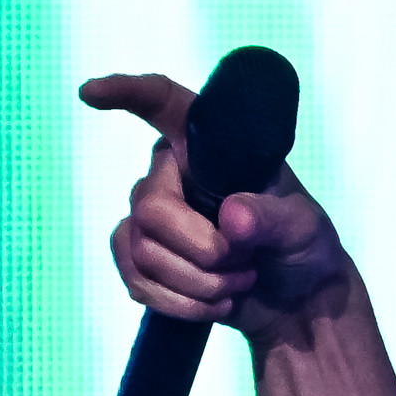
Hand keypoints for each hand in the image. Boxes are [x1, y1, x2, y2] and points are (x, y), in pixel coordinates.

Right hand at [84, 70, 351, 333]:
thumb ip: (273, 219)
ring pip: (142, 249)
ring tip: (239, 282)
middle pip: (150, 207)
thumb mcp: (304, 227)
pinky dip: (179, 302)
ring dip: (199, 282)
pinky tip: (214, 302)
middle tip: (243, 263)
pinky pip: (135, 279)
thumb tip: (232, 218)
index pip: (163, 104)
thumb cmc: (303, 248)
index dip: (126, 92)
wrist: (297, 303)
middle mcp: (172, 173)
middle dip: (201, 250)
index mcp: (210, 145)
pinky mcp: (143, 257)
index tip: (91, 93)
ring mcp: (152, 216)